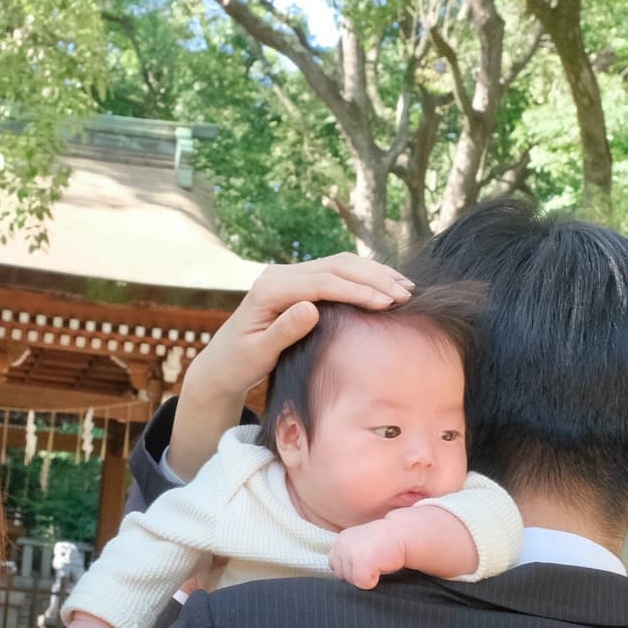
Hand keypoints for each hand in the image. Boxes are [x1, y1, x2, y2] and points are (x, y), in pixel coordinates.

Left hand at [186, 253, 414, 406]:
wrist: (222, 363)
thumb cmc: (238, 363)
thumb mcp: (258, 354)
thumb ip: (283, 331)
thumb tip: (311, 308)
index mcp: (270, 289)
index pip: (323, 282)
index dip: (357, 290)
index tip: (387, 303)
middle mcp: (280, 274)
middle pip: (336, 266)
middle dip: (374, 279)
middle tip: (406, 294)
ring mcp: (289, 275)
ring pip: (339, 264)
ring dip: (374, 274)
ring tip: (404, 288)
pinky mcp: (298, 282)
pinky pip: (336, 273)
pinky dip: (363, 277)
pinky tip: (385, 285)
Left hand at [329, 519, 408, 589]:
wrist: (403, 533)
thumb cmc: (386, 542)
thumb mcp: (361, 545)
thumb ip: (348, 557)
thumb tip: (340, 580)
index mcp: (341, 540)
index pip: (334, 565)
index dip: (349, 568)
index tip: (365, 560)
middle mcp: (341, 545)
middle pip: (341, 576)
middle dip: (356, 574)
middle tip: (374, 561)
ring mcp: (350, 554)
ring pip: (351, 581)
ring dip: (365, 577)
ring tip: (378, 562)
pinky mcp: (361, 563)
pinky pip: (362, 583)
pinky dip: (373, 580)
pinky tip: (381, 566)